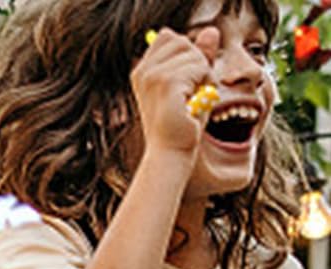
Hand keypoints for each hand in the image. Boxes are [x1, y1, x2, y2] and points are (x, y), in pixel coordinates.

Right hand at [132, 25, 217, 159]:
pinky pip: (200, 67)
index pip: (169, 37)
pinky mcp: (167, 82)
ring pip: (194, 54)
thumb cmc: (181, 124)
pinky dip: (204, 84)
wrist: (170, 154)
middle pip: (183, 41)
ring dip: (202, 76)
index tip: (182, 86)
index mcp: (142, 71)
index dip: (185, 55)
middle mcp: (143, 71)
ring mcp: (153, 76)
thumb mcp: (192, 84)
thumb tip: (211, 30)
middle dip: (196, 64)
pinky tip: (192, 105)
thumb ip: (199, 56)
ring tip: (190, 101)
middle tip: (188, 95)